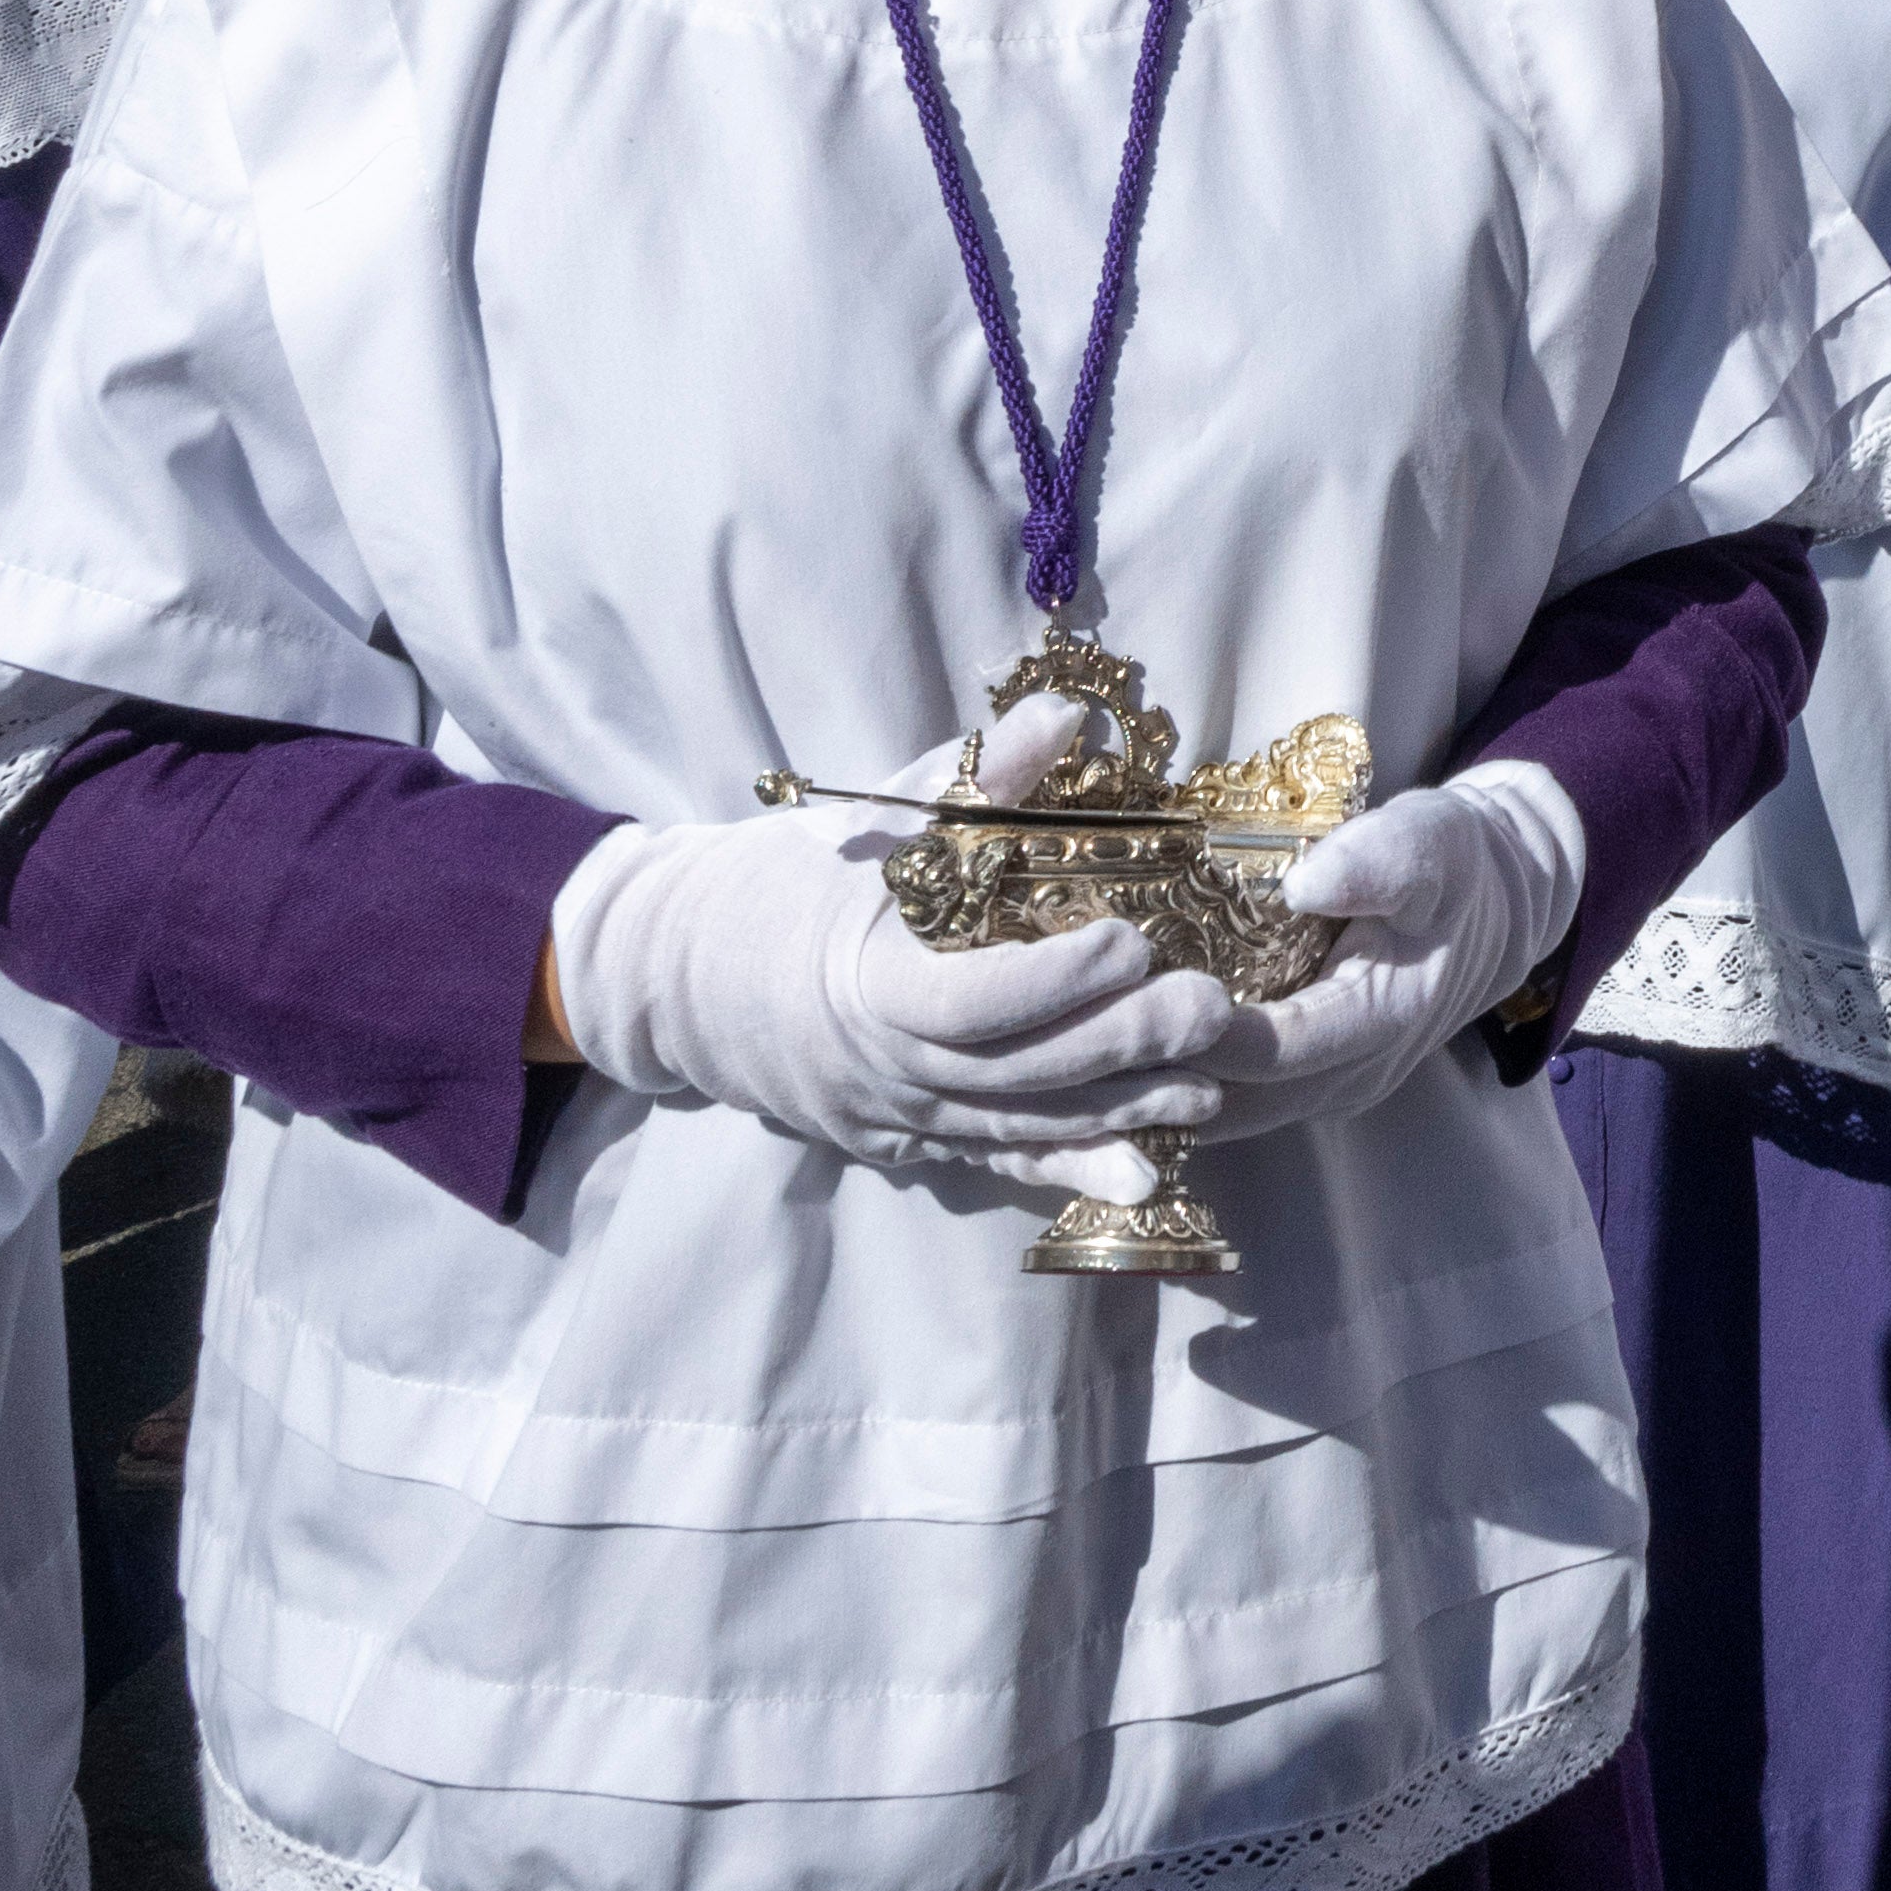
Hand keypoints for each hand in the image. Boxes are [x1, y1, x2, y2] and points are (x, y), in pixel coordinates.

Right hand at [544, 790, 1219, 1179]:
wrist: (680, 978)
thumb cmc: (780, 886)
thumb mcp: (865, 822)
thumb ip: (971, 780)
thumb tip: (1069, 716)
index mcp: (864, 986)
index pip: (969, 1003)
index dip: (1056, 983)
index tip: (1133, 940)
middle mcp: (884, 1071)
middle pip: (1014, 1077)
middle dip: (1119, 1048)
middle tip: (1210, 1011)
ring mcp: (897, 1119)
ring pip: (1018, 1129)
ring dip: (1117, 1114)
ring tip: (1210, 1089)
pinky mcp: (911, 1144)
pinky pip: (999, 1162)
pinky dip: (1072, 1168)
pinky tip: (1146, 1174)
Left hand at [1052, 764, 1594, 1152]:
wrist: (1496, 904)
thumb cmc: (1455, 867)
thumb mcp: (1433, 841)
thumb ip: (1380, 859)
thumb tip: (1305, 881)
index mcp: (1374, 1025)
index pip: (1264, 1054)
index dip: (1186, 1038)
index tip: (1109, 1006)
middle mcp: (1342, 1081)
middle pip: (1222, 1105)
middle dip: (1139, 1081)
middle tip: (1050, 1046)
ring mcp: (1320, 1094)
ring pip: (1213, 1119)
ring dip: (1142, 1095)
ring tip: (1053, 1060)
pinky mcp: (1297, 1088)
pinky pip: (1220, 1106)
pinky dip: (1162, 1088)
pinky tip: (1097, 1060)